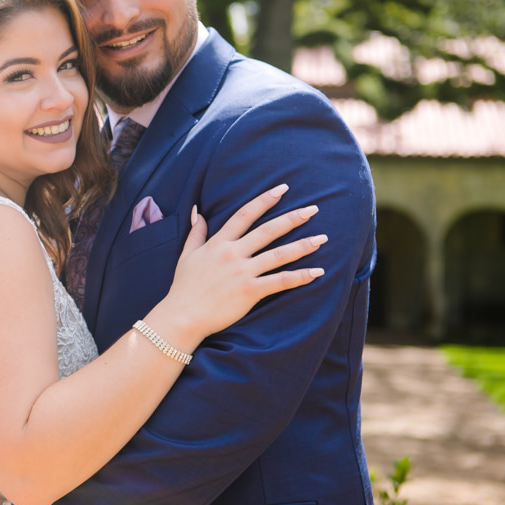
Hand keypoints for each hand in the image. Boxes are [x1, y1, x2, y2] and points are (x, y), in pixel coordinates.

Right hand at [157, 184, 325, 344]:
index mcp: (218, 243)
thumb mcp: (187, 255)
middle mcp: (233, 254)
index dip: (264, 200)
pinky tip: (317, 272)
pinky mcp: (250, 291)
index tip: (282, 189)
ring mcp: (242, 272)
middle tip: (314, 209)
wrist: (182, 315)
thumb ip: (196, 232)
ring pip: (278, 254)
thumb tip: (198, 211)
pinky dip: (300, 277)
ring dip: (302, 246)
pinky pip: (279, 281)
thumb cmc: (184, 286)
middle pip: (268, 230)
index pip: (245, 215)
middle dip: (292, 218)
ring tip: (322, 239)